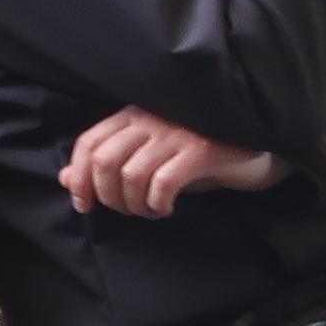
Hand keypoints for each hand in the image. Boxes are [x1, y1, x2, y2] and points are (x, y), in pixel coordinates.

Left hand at [60, 105, 288, 217]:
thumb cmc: (199, 153)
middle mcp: (151, 117)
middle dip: (106, 196)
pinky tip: (166, 208)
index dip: (79, 178)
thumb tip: (66, 179)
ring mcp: (176, 132)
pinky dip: (158, 204)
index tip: (83, 205)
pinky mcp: (201, 149)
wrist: (259, 148)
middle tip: (125, 211)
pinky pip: (163, 183)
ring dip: (134, 205)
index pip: (88, 142)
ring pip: (131, 175)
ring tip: (149, 211)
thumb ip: (108, 165)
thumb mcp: (149, 157)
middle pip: (104, 160)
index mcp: (133, 113)